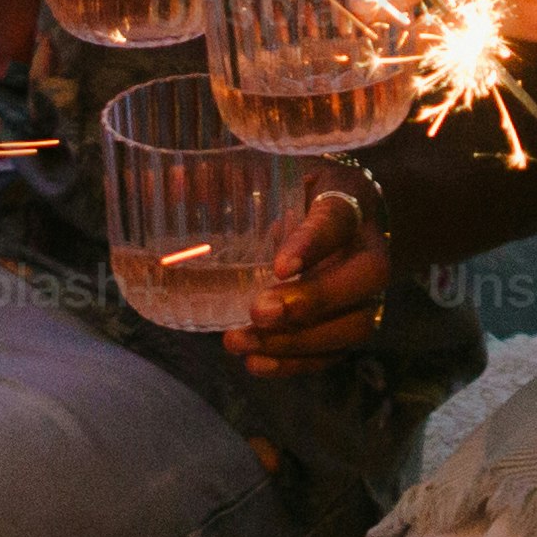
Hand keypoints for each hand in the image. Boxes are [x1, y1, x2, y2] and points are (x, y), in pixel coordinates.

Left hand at [237, 178, 388, 374]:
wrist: (345, 216)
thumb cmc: (302, 192)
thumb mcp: (279, 173)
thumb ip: (232, 179)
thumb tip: (166, 182)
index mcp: (350, 199)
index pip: (339, 218)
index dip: (313, 244)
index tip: (279, 267)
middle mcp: (370, 246)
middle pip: (365, 278)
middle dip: (313, 301)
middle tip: (259, 310)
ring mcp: (370, 291)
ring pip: (355, 323)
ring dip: (298, 342)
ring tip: (242, 342)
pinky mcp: (355, 322)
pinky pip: (338, 352)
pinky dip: (297, 363)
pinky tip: (257, 363)